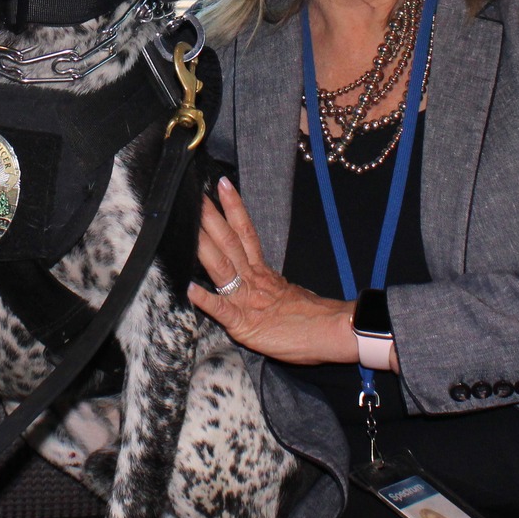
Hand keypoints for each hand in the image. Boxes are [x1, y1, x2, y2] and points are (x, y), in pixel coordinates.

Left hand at [188, 177, 360, 366]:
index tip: (222, 185)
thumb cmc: (309, 316)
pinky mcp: (244, 324)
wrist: (330, 332)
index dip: (234, 207)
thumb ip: (267, 282)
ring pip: (223, 268)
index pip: (246, 232)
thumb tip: (254, 275)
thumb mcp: (286, 292)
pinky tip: (188, 290)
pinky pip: (222, 311)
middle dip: (211, 219)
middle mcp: (254, 280)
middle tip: (195, 195)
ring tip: (188, 228)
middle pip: (231, 243)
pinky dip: (205, 300)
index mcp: (262, 271)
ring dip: (204, 247)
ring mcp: (248, 301)